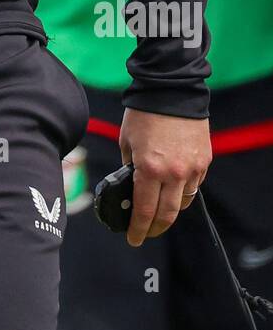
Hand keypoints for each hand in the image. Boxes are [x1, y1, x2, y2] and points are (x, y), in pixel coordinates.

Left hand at [119, 107, 210, 247]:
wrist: (172, 90)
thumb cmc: (144, 114)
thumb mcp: (126, 142)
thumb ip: (128, 167)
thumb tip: (130, 186)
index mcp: (149, 169)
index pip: (144, 211)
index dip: (138, 229)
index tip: (133, 239)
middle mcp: (173, 173)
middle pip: (166, 215)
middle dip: (154, 228)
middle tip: (146, 232)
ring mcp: (192, 168)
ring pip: (183, 203)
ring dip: (170, 211)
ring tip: (159, 212)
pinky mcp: (204, 161)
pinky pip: (194, 186)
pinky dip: (183, 192)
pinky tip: (173, 190)